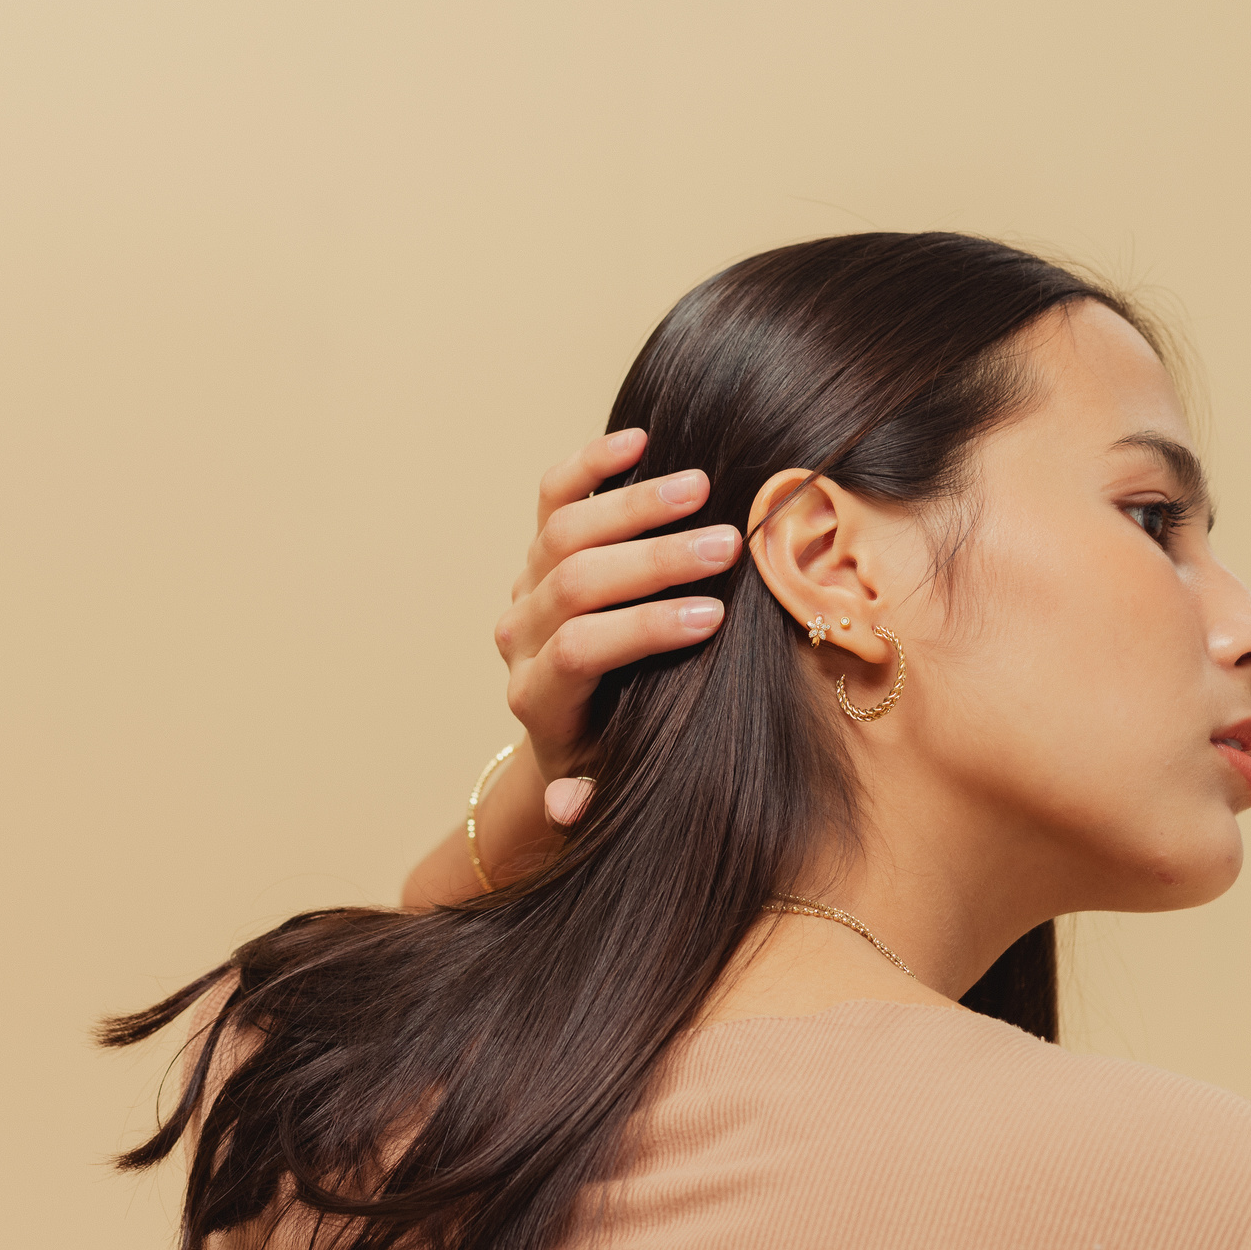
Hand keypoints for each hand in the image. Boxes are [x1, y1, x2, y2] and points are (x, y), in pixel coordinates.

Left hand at [497, 428, 740, 815]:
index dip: (643, 628)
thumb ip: (589, 794)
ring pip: (565, 530)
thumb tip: (569, 809)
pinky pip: (554, 495)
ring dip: (636, 506)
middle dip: (654, 561)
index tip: (711, 616)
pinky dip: (592, 464)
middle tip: (727, 544)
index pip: (583, 649)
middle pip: (576, 581)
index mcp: (540, 695)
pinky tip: (640, 440)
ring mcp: (526, 586)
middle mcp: (523, 635)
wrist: (567, 729)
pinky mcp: (537, 548)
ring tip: (702, 487)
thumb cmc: (605, 756)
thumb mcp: (602, 784)